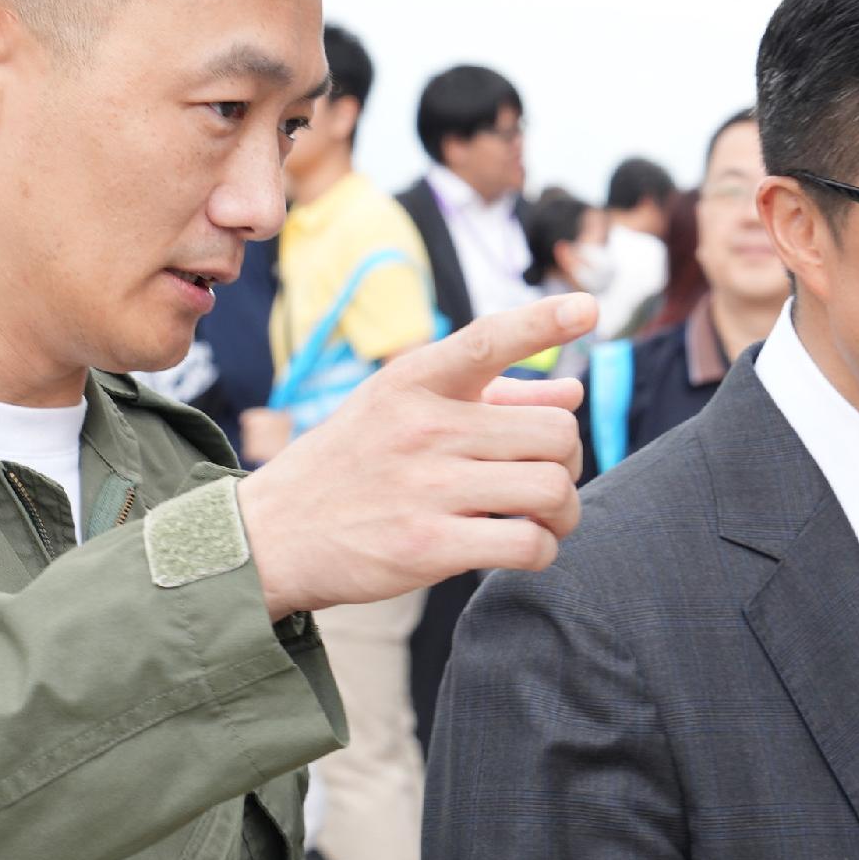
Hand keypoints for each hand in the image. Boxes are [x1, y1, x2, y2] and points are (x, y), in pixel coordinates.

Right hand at [233, 295, 592, 616]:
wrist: (270, 538)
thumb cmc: (349, 469)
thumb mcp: (400, 412)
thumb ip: (488, 398)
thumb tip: (572, 391)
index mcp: (412, 381)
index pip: (488, 338)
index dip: (544, 320)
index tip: (588, 308)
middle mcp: (422, 426)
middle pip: (554, 433)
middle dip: (568, 463)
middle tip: (547, 480)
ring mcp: (426, 486)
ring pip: (551, 488)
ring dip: (564, 512)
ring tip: (545, 521)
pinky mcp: (428, 546)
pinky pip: (527, 544)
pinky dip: (542, 551)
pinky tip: (524, 548)